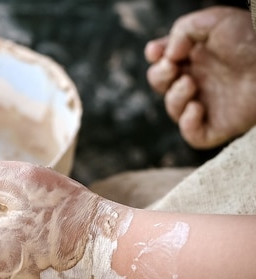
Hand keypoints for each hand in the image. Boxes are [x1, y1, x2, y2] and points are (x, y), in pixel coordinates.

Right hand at [145, 6, 255, 147]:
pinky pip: (193, 135)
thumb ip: (182, 31)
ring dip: (174, 97)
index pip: (164, 60)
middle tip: (172, 67)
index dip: (155, 57)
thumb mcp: (214, 21)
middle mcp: (200, 81)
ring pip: (174, 110)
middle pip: (162, 85)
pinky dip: (188, 123)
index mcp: (197, 57)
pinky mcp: (218, 126)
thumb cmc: (249, 39)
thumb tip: (168, 57)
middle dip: (159, 76)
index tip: (155, 51)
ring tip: (190, 84)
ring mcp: (208, 104)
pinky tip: (197, 107)